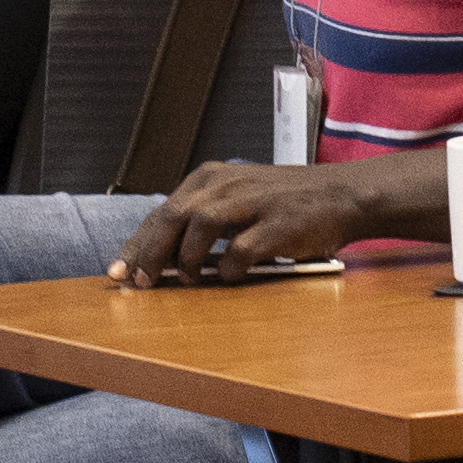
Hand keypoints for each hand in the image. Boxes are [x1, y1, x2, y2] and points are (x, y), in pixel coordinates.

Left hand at [106, 161, 364, 286]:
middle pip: (172, 216)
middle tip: (140, 283)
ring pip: (200, 225)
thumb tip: (162, 257)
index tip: (119, 270)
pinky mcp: (278, 223)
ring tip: (187, 281)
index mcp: (210, 179)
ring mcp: (252, 201)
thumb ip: (204, 220)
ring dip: (187, 258)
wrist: (342, 194)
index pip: (161, 212)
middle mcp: (225, 184)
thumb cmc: (285, 203)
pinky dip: (229, 267)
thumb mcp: (238, 199)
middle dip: (150, 252)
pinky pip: (242, 248)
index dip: (138, 243)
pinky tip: (229, 277)